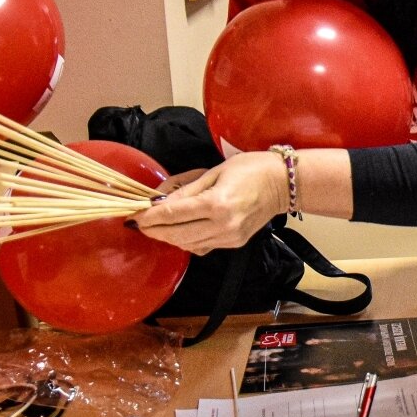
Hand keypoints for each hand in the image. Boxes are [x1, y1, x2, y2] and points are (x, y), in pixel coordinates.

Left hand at [129, 152, 288, 253]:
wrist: (282, 184)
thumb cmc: (250, 169)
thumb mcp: (213, 172)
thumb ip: (185, 190)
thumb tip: (159, 202)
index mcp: (217, 204)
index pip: (173, 214)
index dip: (149, 216)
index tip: (134, 216)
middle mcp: (223, 225)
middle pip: (176, 234)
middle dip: (153, 230)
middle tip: (139, 223)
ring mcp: (229, 238)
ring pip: (187, 244)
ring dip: (167, 237)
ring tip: (155, 227)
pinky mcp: (233, 244)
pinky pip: (201, 247)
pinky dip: (185, 241)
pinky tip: (178, 231)